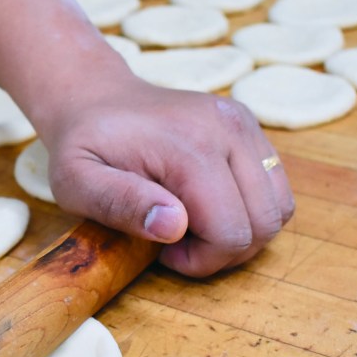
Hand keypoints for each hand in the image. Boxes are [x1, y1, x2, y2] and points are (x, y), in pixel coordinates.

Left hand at [41, 75, 294, 276]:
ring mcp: (244, 124)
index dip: (201, 260)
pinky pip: (275, 188)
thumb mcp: (77, 181)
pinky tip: (208, 206)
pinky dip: (250, 210)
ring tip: (194, 225)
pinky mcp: (250, 127)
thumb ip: (119, 203)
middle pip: (264, 224)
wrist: (94, 96)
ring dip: (242, 232)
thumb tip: (174, 225)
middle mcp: (229, 128)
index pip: (232, 233)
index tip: (163, 252)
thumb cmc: (81, 145)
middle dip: (224, 251)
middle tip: (178, 243)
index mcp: (191, 146)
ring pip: (278, 208)